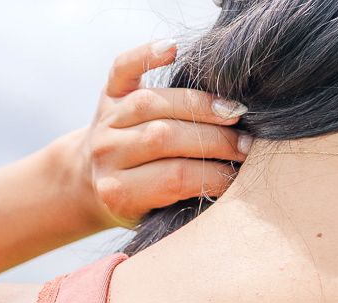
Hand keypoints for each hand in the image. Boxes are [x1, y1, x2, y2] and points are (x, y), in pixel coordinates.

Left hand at [73, 39, 250, 232]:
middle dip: (213, 140)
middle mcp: (108, 153)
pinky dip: (147, 54)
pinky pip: (124, 66)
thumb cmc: (137, 204)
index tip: (241, 177)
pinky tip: (174, 50)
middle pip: (165, 138)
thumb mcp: (156, 216)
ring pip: (154, 103)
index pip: (174, 179)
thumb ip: (184, 200)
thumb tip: (233, 182)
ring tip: (233, 112)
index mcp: (119, 192)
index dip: (213, 175)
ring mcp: (106, 119)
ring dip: (199, 105)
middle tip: (246, 146)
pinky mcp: (107, 91)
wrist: (91, 180)